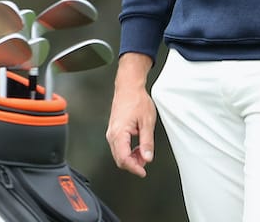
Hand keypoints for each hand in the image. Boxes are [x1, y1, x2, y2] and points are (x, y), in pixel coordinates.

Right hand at [106, 53, 156, 176]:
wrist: (128, 87)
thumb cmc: (136, 100)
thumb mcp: (147, 122)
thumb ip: (147, 142)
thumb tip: (147, 157)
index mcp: (119, 132)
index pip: (123, 158)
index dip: (134, 168)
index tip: (143, 171)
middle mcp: (112, 133)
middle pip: (119, 158)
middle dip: (132, 164)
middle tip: (145, 162)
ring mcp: (111, 131)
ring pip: (118, 153)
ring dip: (130, 158)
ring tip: (144, 153)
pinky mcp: (113, 129)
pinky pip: (118, 146)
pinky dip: (128, 151)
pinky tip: (137, 147)